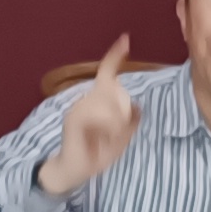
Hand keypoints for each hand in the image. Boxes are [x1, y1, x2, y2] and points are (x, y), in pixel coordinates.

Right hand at [38, 36, 141, 197]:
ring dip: (117, 124)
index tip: (126, 39)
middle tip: (117, 134)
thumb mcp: (122, 136)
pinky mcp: (73, 119)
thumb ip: (131, 121)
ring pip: (110, 104)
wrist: (74, 171)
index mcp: (97, 100)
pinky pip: (99, 115)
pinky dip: (108, 127)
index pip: (107, 73)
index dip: (115, 56)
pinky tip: (104, 137)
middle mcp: (86, 99)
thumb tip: (137, 107)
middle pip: (117, 91)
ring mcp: (78, 108)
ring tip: (109, 138)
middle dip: (125, 112)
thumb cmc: (97, 153)